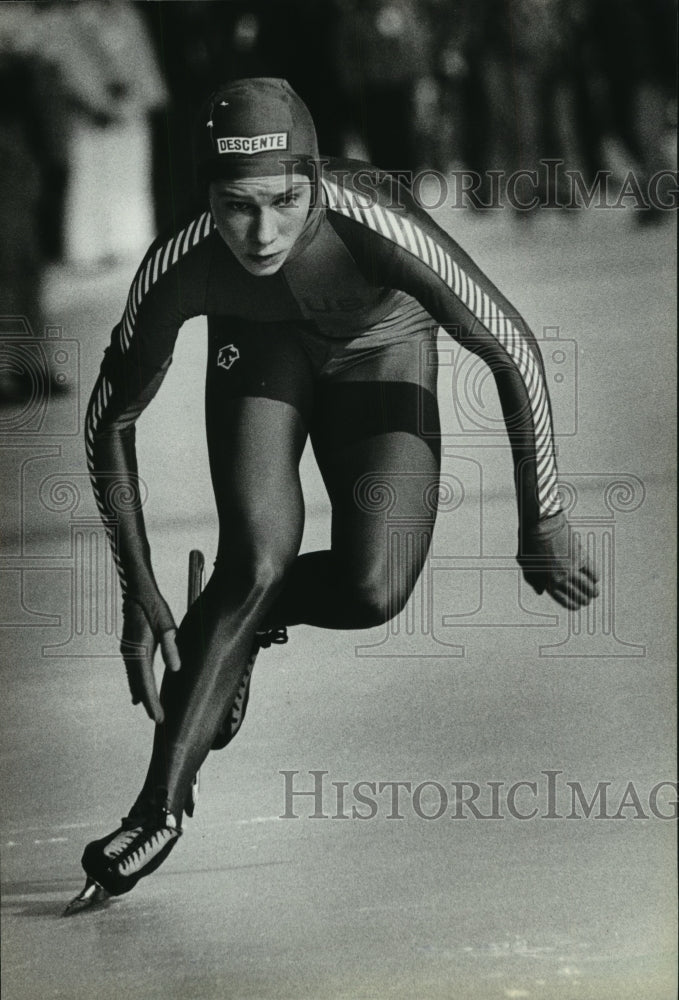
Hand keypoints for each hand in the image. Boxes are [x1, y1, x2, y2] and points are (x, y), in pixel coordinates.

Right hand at [120, 595, 180, 722]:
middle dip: (147, 703)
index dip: (152, 702)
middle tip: (157, 719)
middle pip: (138, 685)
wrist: (137, 592)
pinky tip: (138, 690)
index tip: (158, 717)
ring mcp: (127, 651)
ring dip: (141, 694)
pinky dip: (136, 683)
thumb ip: (171, 646)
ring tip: (149, 709)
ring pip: (133, 679)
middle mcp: (131, 654)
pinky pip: (132, 671)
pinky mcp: (129, 648)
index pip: (145, 683)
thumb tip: (176, 668)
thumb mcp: (167, 625)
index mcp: (140, 650)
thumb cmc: (153, 606)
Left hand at [517, 511, 598, 609]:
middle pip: (578, 595)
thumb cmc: (530, 543)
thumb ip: (533, 580)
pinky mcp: (581, 556)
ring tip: (594, 593)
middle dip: (584, 599)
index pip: (564, 600)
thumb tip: (541, 592)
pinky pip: (592, 572)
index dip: (572, 605)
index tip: (577, 606)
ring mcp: (572, 568)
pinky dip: (595, 577)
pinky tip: (595, 579)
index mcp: (547, 581)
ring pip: (588, 586)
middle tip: (588, 600)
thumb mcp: (526, 565)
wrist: (541, 524)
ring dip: (593, 591)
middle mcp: (561, 577)